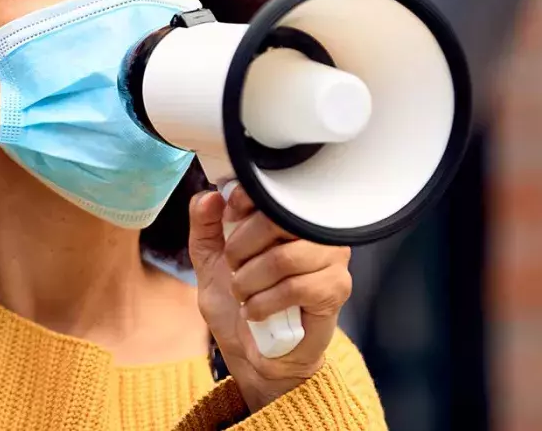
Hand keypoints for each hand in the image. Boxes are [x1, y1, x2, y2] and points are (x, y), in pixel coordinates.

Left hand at [188, 186, 352, 411]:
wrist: (257, 354)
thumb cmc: (240, 304)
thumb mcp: (210, 262)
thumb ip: (206, 226)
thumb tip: (209, 196)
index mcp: (288, 215)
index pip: (271, 188)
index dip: (243, 201)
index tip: (228, 220)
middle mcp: (315, 229)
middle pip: (276, 219)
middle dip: (241, 248)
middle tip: (234, 269)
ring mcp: (332, 258)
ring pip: (284, 257)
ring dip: (250, 281)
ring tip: (244, 294)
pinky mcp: (336, 289)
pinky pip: (295, 288)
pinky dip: (264, 304)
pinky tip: (257, 312)